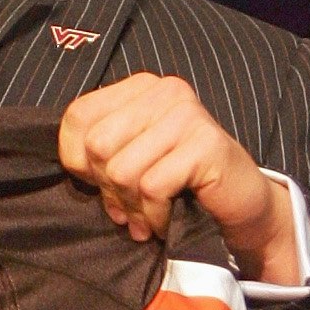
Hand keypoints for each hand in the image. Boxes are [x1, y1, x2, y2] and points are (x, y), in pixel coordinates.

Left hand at [56, 72, 301, 284]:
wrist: (240, 203)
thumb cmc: (181, 182)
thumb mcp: (133, 157)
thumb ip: (100, 151)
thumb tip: (70, 165)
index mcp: (140, 87)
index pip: (78, 116)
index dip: (77, 159)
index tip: (99, 185)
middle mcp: (164, 91)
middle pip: (98, 145)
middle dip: (107, 188)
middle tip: (127, 210)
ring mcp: (187, 114)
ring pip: (123, 170)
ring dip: (131, 207)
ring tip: (145, 219)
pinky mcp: (206, 144)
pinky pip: (153, 188)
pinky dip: (154, 215)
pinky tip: (164, 222)